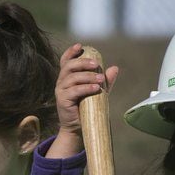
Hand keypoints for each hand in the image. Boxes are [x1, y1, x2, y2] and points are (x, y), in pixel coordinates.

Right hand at [48, 44, 118, 158]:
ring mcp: (60, 92)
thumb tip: (114, 68)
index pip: (65, 61)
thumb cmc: (87, 108)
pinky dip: (86, 88)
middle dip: (83, 62)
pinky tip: (96, 89)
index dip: (71, 52)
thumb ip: (104, 80)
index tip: (80, 46)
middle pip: (68, 66)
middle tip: (97, 65)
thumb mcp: (97, 91)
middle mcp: (61, 83)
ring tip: (101, 80)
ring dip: (88, 76)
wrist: (78, 127)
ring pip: (72, 78)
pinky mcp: (62, 101)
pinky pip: (73, 91)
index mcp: (67, 77)